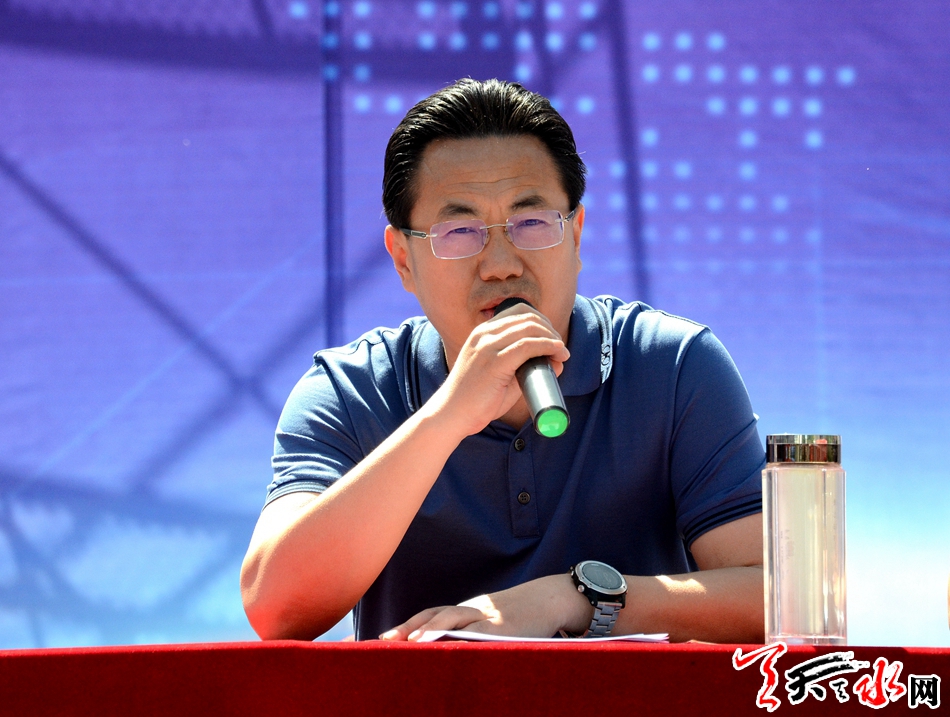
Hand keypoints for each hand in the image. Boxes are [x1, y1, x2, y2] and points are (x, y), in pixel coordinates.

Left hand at [378, 574, 591, 640]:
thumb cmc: (523, 616)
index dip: (409, 624)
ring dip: (431, 628)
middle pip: (435, 614)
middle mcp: (473, 610)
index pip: (432, 614)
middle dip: (409, 627)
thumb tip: (449, 651)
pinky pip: (480, 632)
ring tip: (412, 641)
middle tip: (386, 640)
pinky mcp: (504, 627)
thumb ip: (472, 632)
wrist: (551, 598)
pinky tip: (450, 644)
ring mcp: (488, 617)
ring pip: (453, 618)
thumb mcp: (493, 622)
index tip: (385, 637)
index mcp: (468, 610)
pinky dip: (462, 636)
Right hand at [428, 303, 569, 437]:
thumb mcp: (500, 376)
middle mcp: (483, 334)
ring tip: (562, 353)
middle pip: (527, 316)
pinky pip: (527, 346)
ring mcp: (487, 346)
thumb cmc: (475, 400)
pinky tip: (557, 353)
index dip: (541, 321)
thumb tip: (555, 360)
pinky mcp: (494, 362)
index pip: (518, 311)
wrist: (451, 415)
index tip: (552, 339)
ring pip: (529, 328)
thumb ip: (524, 366)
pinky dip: (547, 346)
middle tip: (560, 347)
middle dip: (549, 329)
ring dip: (552, 338)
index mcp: (482, 333)